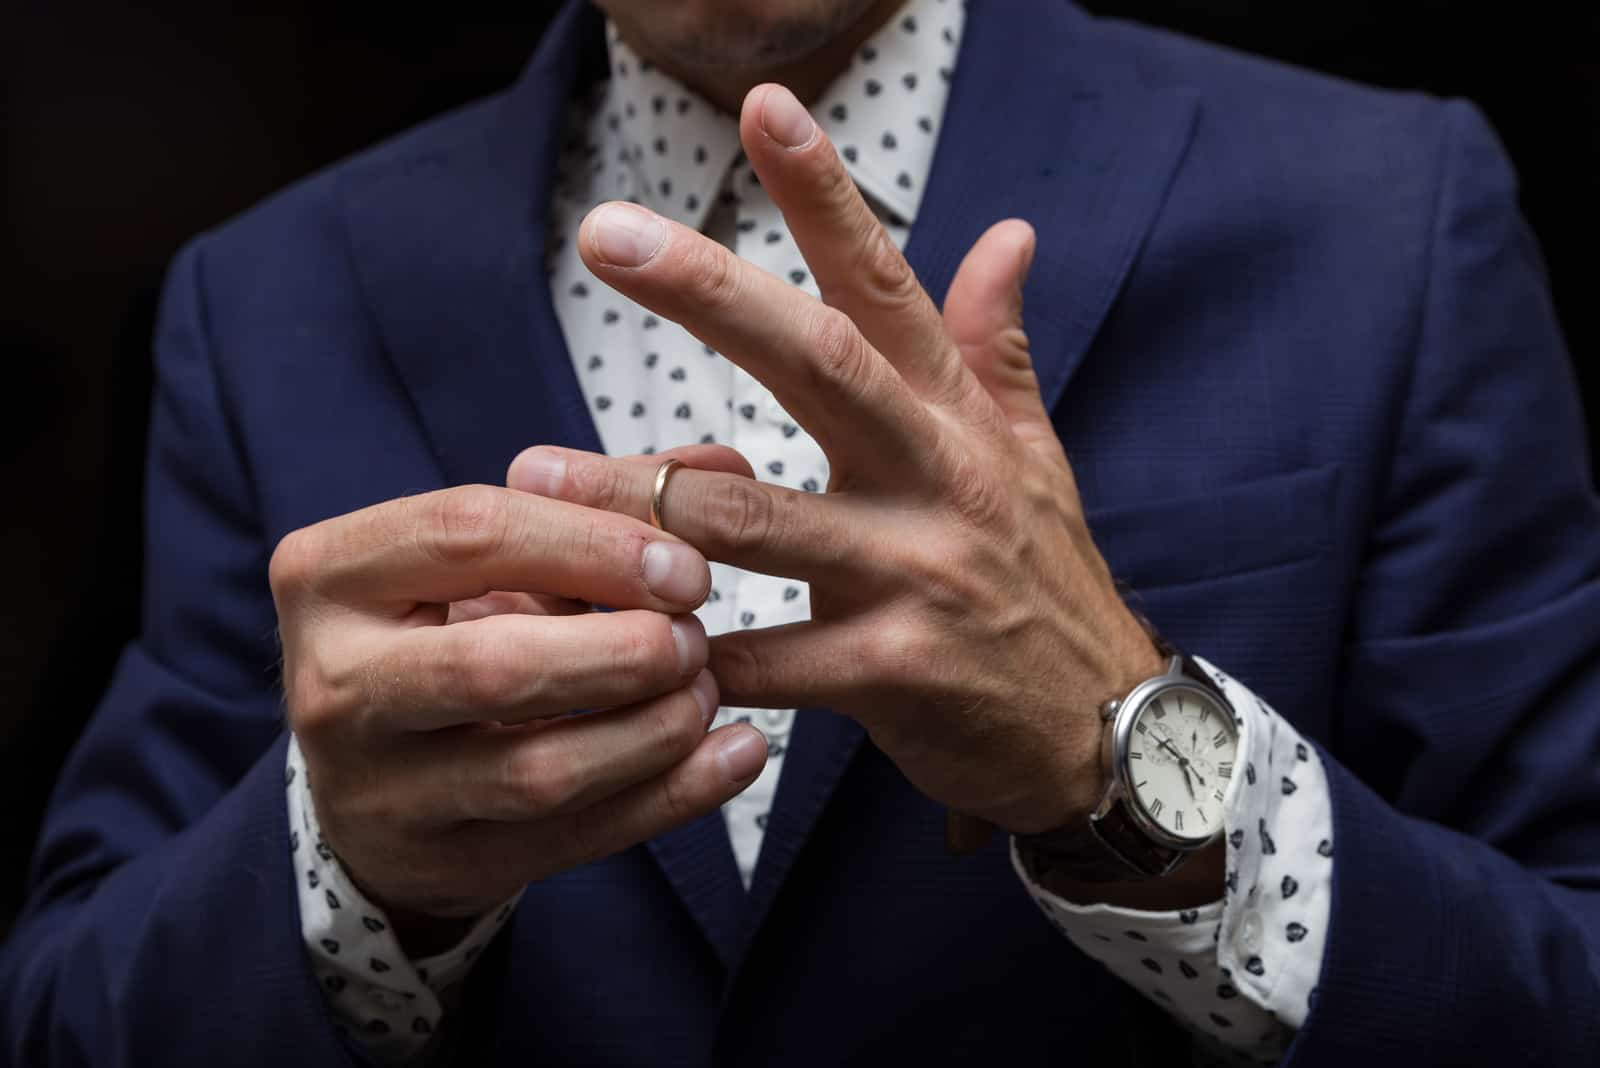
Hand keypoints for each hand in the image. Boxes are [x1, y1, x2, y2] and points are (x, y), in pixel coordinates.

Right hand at [270, 472, 767, 947]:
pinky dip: (672, 796)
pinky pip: (575, 839)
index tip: (686, 566)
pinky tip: (733, 755)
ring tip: (705, 691)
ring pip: (538, 770)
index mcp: (332, 574)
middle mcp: (335, 684)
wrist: (373, 780)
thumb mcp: (488, 560)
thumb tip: (721, 463)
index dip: (595, 544)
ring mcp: (379, 790)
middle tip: (693, 637)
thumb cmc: (444, 634)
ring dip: (652, 729)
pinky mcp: (442, 865)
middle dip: (622, 650)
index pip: (469, 533)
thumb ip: (598, 507)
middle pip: (495, 666)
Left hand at [509, 84, 1164, 837]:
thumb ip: (996, 346)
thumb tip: (1006, 229)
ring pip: (758, 520)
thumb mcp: (1035, 457)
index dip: (828, 196)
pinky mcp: (898, 673)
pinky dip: (689, 656)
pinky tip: (615, 642)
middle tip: (609, 233)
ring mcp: (920, 575)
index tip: (763, 107)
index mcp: (959, 419)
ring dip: (642, 500)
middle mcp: (940, 478)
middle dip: (712, 294)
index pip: (888, 286)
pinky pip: (769, 659)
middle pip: (821, 364)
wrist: (1111, 731)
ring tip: (539, 476)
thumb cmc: (1046, 580)